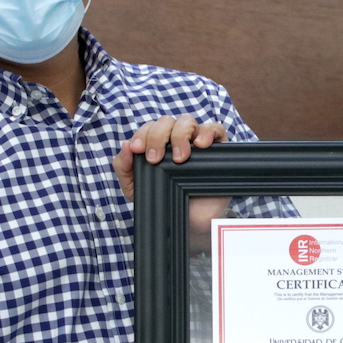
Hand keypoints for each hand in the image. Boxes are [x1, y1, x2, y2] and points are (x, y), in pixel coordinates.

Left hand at [113, 114, 227, 201]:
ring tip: (179, 158)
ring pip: (187, 121)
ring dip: (180, 135)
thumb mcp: (136, 187)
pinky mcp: (218, 147)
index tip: (137, 150)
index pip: (149, 128)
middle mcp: (177, 139)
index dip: (141, 135)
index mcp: (158, 143)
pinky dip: (207, 132)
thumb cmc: (164, 200)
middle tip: (155, 159)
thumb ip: (125, 168)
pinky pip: (215, 129)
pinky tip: (200, 145)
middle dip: (158, 137)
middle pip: (166, 121)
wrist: (189, 221)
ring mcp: (197, 142)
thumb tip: (125, 146)